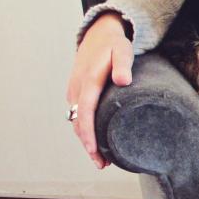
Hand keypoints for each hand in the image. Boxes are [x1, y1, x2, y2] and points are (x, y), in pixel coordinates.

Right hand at [66, 12, 133, 168]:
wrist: (99, 33)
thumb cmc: (114, 44)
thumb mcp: (123, 50)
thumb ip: (123, 65)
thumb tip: (123, 80)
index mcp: (89, 81)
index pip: (85, 113)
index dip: (88, 134)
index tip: (95, 151)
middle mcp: (78, 88)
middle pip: (78, 123)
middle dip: (88, 145)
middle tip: (102, 164)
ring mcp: (75, 91)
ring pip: (76, 121)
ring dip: (86, 140)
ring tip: (100, 159)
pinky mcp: (77, 92)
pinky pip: (77, 115)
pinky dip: (84, 129)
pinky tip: (95, 140)